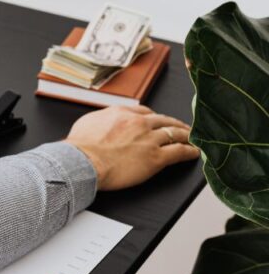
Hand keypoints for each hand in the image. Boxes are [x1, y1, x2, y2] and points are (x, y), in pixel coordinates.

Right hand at [65, 105, 199, 190]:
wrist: (82, 161)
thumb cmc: (79, 147)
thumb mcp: (87, 123)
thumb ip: (101, 120)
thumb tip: (101, 123)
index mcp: (121, 113)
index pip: (145, 112)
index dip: (154, 117)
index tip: (158, 121)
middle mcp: (138, 123)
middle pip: (163, 120)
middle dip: (174, 124)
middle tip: (181, 127)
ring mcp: (149, 139)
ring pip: (174, 133)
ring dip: (186, 136)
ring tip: (192, 138)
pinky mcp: (155, 157)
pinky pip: (179, 152)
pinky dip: (189, 151)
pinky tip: (194, 152)